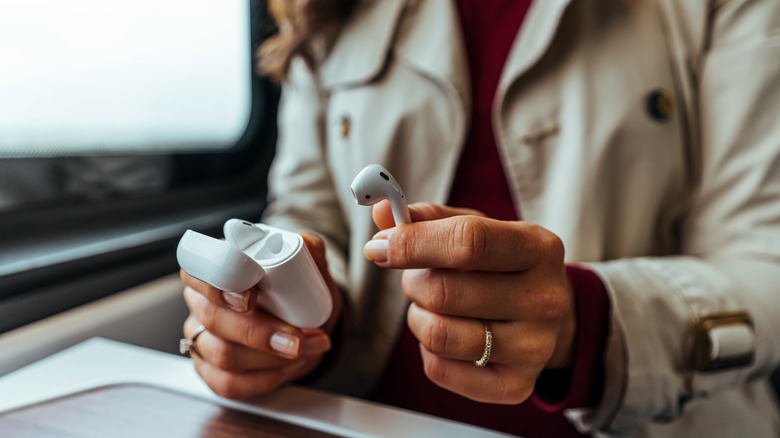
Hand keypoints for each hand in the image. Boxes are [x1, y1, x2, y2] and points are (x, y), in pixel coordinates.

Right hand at [180, 232, 342, 398]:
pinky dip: (266, 379)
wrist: (303, 321)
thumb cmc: (294, 290)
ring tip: (305, 349)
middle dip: (259, 332)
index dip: (220, 282)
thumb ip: (310, 249)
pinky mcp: (210, 372)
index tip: (251, 295)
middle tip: (296, 337)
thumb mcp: (307, 267)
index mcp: (213, 268)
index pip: (198, 268)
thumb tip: (308, 243)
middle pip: (213, 318)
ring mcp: (201, 339)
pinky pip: (229, 384)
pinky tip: (287, 367)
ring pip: (223, 355)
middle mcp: (200, 303)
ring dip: (271, 358)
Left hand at [366, 201, 575, 403]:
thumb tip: (383, 212)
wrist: (545, 316)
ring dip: (417, 317)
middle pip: (445, 292)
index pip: (468, 242)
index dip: (413, 243)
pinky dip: (428, 350)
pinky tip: (449, 333)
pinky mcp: (515, 386)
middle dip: (413, 282)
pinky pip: (439, 369)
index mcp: (539, 249)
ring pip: (438, 335)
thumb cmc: (500, 265)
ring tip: (432, 306)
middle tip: (417, 278)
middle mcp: (545, 300)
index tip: (378, 247)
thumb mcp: (477, 228)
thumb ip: (429, 218)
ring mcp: (534, 349)